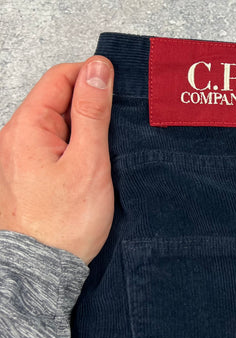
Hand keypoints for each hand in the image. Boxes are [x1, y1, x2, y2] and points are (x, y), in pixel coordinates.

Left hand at [0, 56, 114, 264]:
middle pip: (57, 98)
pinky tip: (91, 162)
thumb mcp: (89, 160)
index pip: (60, 78)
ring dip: (84, 127)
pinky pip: (53, 143)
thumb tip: (98, 68)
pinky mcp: (26, 171)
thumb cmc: (65, 221)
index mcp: (27, 127)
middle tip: (118, 127)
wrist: (43, 269)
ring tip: (106, 148)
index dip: (92, 77)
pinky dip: (75, 145)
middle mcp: (15, 137)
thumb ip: (92, 111)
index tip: (118, 92)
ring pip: (57, 122)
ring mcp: (18, 155)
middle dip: (90, 104)